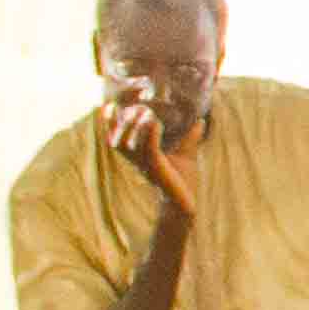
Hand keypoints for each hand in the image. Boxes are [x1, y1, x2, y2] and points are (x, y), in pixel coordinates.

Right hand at [97, 83, 198, 220]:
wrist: (186, 204)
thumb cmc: (182, 181)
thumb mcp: (185, 154)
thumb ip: (190, 137)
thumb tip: (201, 120)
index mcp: (138, 155)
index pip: (116, 137)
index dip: (109, 122)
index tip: (107, 105)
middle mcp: (137, 160)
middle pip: (115, 140)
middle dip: (117, 122)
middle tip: (130, 105)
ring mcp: (145, 165)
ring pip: (127, 144)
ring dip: (133, 126)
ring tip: (143, 111)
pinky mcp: (157, 170)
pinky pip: (149, 150)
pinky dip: (151, 134)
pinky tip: (156, 122)